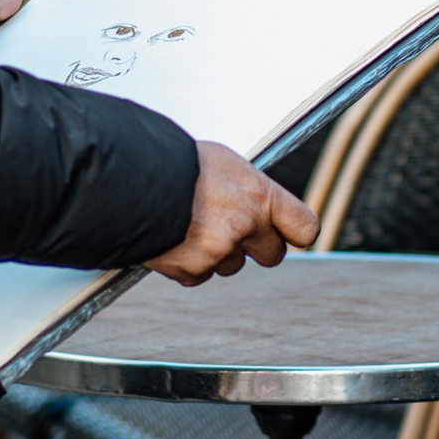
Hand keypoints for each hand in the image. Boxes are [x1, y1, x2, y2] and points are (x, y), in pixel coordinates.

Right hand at [144, 141, 318, 286]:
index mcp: (261, 196)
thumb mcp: (225, 164)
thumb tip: (257, 202)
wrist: (134, 179)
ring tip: (193, 226)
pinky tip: (175, 239)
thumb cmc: (178, 163)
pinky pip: (199, 275)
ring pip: (231, 265)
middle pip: (273, 255)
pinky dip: (188, 263)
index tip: (287, 231)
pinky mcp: (194, 269)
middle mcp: (247, 226)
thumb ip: (249, 190)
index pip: (305, 228)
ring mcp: (221, 251)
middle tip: (235, 232)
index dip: (294, 232)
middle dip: (257, 247)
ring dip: (217, 253)